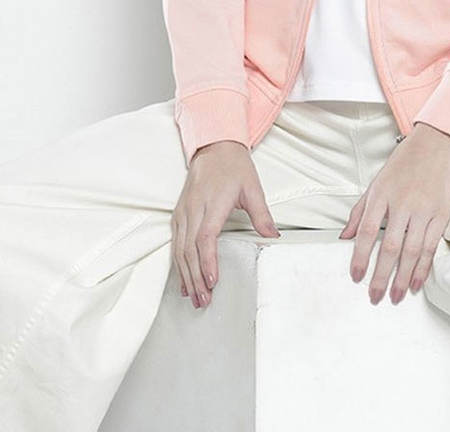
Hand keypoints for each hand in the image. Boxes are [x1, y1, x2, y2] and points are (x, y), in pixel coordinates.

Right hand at [172, 140, 278, 308]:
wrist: (213, 147)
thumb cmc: (234, 167)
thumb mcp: (253, 187)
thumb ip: (262, 214)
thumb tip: (274, 236)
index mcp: (212, 202)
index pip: (205, 236)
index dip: (207, 260)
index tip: (212, 281)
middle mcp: (193, 209)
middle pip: (189, 249)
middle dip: (195, 277)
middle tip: (203, 301)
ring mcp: (183, 212)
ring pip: (179, 249)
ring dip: (186, 275)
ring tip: (193, 298)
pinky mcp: (178, 214)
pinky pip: (175, 243)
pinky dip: (179, 264)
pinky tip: (184, 280)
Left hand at [341, 123, 449, 304]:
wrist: (438, 144)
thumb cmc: (405, 163)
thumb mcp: (377, 182)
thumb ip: (360, 211)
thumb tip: (344, 236)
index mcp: (382, 194)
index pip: (366, 231)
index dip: (359, 256)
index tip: (355, 276)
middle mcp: (402, 203)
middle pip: (389, 247)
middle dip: (381, 276)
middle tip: (375, 296)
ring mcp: (423, 210)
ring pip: (411, 251)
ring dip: (402, 278)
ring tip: (395, 296)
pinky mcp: (441, 215)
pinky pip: (431, 247)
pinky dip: (423, 268)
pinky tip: (416, 283)